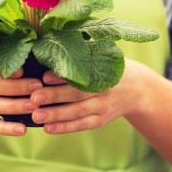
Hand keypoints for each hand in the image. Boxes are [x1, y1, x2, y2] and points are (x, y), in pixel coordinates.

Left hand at [29, 59, 145, 133]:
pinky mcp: (100, 120)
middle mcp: (104, 90)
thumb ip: (82, 52)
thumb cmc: (110, 66)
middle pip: (77, 95)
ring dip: (55, 115)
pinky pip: (81, 125)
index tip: (44, 77)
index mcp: (104, 71)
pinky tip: (47, 128)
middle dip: (54, 96)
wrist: (137, 89)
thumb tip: (51, 43)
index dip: (62, 76)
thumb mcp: (103, 55)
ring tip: (36, 116)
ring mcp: (102, 107)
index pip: (81, 74)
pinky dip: (64, 128)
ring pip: (77, 113)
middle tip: (34, 98)